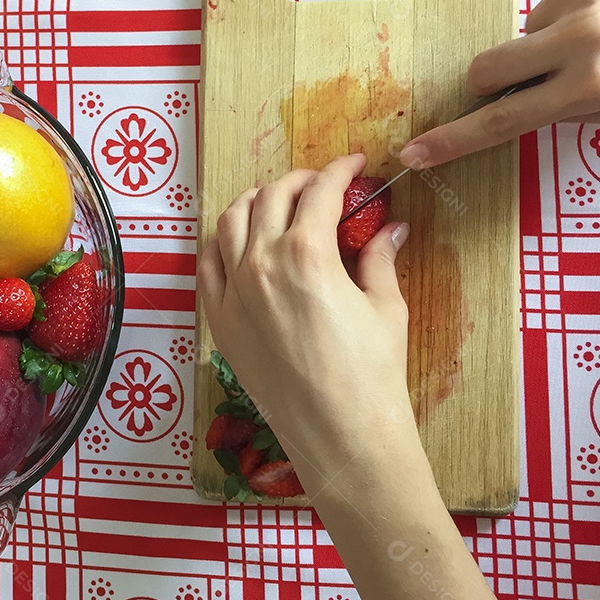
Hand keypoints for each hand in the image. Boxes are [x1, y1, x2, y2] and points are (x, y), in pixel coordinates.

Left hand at [197, 154, 416, 491]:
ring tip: (275, 203)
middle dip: (300, 181)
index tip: (355, 165)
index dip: (341, 171)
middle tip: (321, 185)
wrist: (340, 434)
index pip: (321, 192)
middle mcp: (261, 264)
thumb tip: (392, 229)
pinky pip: (208, 265)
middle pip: (272, 198)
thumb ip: (379, 258)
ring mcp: (233, 292)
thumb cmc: (372, 374)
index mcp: (307, 253)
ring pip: (230, 223)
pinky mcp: (220, 321)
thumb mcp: (385, 307)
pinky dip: (221, 242)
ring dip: (255, 202)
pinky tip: (237, 242)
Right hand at [400, 0, 599, 168]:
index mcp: (597, 84)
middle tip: (532, 77)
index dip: (454, 141)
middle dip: (497, 80)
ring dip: (550, 35)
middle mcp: (582, 35)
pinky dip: (573, 0)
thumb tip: (531, 100)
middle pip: (488, 67)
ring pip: (527, 27)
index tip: (415, 154)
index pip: (504, 120)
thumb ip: (578, 109)